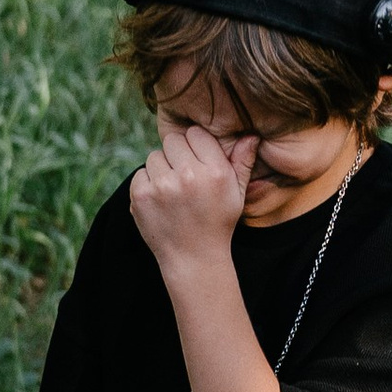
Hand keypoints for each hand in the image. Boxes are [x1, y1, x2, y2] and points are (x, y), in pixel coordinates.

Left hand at [128, 115, 257, 270]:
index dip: (197, 145)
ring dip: (161, 169)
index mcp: (215, 171)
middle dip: (177, 154)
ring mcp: (162, 186)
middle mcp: (189, 175)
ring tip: (173, 191)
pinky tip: (160, 201)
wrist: (193, 258)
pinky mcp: (141, 196)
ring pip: (154, 156)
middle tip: (184, 176)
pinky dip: (147, 184)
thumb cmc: (217, 223)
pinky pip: (140, 173)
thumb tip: (251, 135)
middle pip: (173, 140)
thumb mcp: (237, 194)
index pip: (196, 133)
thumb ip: (243, 162)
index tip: (198, 162)